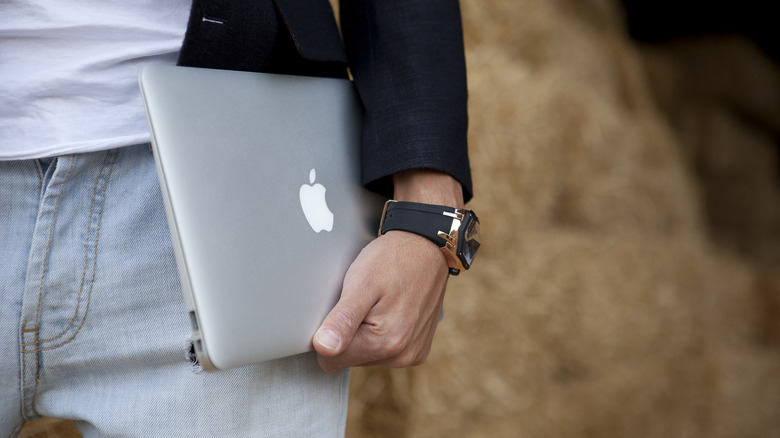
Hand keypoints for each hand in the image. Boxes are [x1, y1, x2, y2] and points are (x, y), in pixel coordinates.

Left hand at [312, 230, 448, 370]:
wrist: (427, 247)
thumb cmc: (392, 260)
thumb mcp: (361, 283)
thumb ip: (343, 319)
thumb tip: (324, 348)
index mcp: (383, 342)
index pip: (330, 359)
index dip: (328, 334)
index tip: (341, 309)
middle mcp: (401, 355)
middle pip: (350, 359)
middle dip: (349, 333)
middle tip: (361, 302)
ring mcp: (412, 354)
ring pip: (366, 356)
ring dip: (365, 333)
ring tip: (376, 303)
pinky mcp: (418, 350)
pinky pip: (386, 352)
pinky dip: (382, 333)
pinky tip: (390, 309)